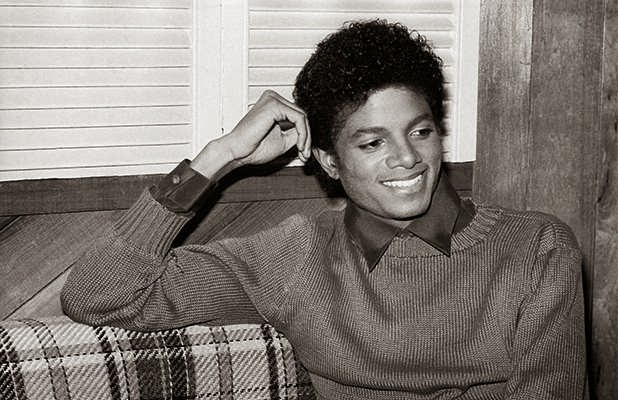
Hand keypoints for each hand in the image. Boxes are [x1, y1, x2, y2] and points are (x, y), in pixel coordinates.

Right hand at [191, 90, 310, 178]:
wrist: (237, 152)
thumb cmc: (253, 148)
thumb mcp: (283, 140)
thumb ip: (295, 133)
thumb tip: (310, 132)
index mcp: (273, 104)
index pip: (297, 116)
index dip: (304, 135)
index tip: (304, 153)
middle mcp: (272, 97)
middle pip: (301, 115)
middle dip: (306, 137)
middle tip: (305, 154)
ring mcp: (273, 99)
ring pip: (302, 116)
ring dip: (306, 137)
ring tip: (302, 152)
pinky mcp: (274, 105)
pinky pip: (299, 118)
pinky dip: (302, 134)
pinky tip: (299, 146)